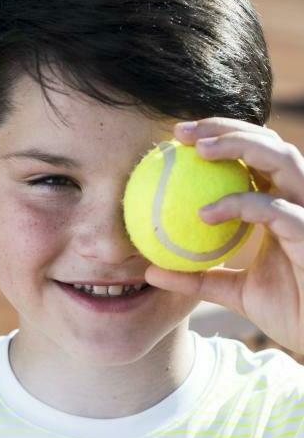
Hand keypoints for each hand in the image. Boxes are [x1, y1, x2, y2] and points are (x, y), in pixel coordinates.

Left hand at [143, 118, 303, 354]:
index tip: (177, 139)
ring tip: (199, 150)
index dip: (221, 138)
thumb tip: (149, 271)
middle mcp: (300, 200)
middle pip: (269, 145)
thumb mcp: (232, 292)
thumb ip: (195, 277)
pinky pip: (276, 210)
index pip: (254, 158)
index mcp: (282, 205)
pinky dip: (241, 204)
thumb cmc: (288, 310)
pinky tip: (205, 213)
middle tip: (181, 133)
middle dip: (226, 128)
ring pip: (282, 160)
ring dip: (239, 146)